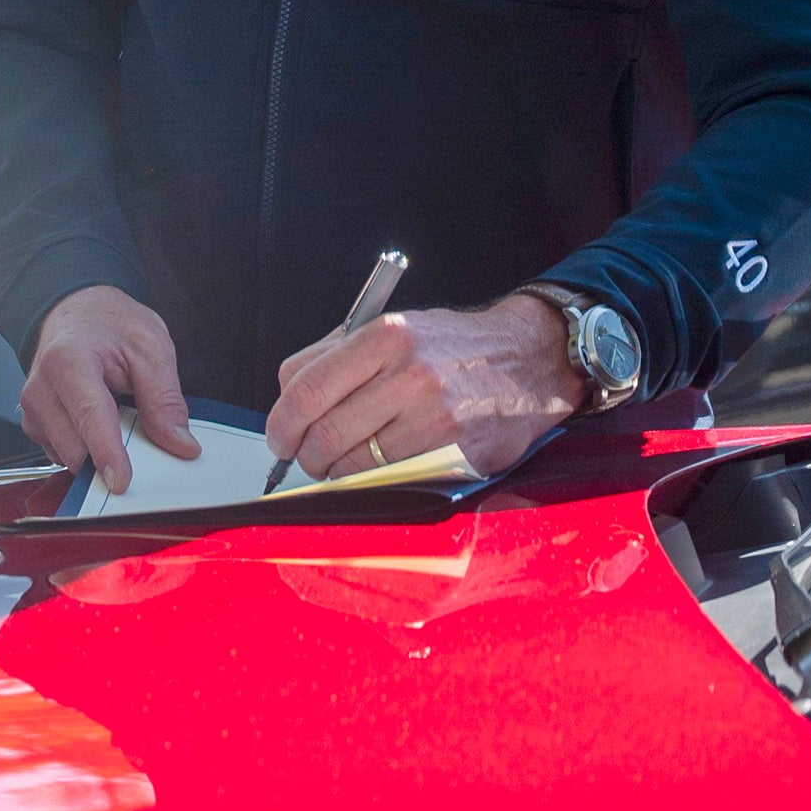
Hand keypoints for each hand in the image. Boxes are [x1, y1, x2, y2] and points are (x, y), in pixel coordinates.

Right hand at [21, 286, 198, 488]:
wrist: (75, 310)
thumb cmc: (108, 324)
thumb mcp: (151, 348)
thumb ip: (165, 399)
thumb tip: (180, 444)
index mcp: (68, 361)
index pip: (90, 416)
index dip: (107, 454)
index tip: (121, 482)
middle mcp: (40, 387)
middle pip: (74, 447)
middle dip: (109, 456)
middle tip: (137, 433)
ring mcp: (32, 409)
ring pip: (66, 456)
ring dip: (96, 453)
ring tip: (113, 417)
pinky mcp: (33, 425)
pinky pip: (61, 455)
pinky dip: (85, 450)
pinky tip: (96, 425)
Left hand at [265, 294, 582, 481]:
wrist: (529, 359)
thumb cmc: (452, 348)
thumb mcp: (394, 329)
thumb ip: (336, 355)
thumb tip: (287, 394)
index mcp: (385, 337)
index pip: (305, 388)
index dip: (281, 422)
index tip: (280, 437)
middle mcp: (410, 373)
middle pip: (323, 432)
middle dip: (304, 455)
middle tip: (308, 458)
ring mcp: (435, 415)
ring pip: (353, 463)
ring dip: (337, 473)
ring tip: (344, 463)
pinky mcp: (456, 449)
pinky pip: (391, 478)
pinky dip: (372, 481)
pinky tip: (378, 469)